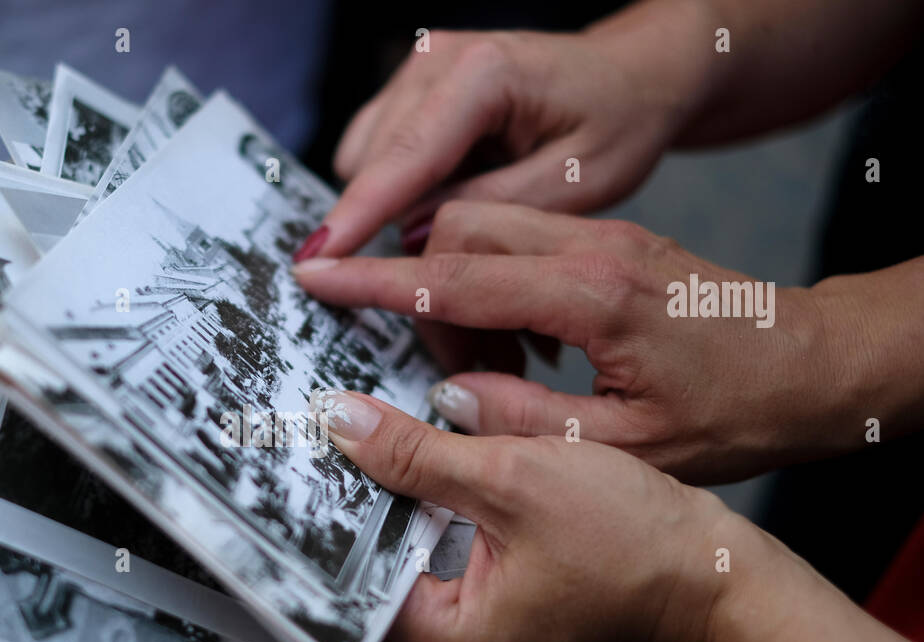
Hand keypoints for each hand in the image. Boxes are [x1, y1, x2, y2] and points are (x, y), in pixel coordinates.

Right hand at [295, 200, 858, 484]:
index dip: (374, 280)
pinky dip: (493, 288)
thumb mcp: (624, 444)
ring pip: (485, 228)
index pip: (453, 276)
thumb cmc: (736, 411)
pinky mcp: (608, 243)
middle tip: (422, 367)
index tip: (316, 276)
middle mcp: (591, 247)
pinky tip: (516, 352)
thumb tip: (443, 402)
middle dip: (413, 286)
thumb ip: (520, 421)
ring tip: (478, 370)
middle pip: (457, 229)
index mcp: (591, 294)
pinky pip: (520, 244)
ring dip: (456, 290)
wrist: (816, 366)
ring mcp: (601, 236)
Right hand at [305, 18, 712, 259]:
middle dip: (385, 225)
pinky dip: (402, 187)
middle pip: (374, 163)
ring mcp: (419, 68)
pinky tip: (451, 193)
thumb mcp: (576, 182)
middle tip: (430, 277)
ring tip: (461, 222)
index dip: (357, 218)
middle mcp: (438, 59)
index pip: (403, 159)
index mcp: (484, 74)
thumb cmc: (617, 122)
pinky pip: (378, 153)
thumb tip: (412, 237)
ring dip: (397, 206)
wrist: (632, 75)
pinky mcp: (411, 88)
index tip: (314, 265)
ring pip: (368, 161)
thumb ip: (491, 211)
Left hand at [309, 388, 741, 641]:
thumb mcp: (513, 477)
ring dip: (378, 503)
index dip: (317, 517)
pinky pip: (427, 557)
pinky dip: (414, 511)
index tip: (287, 461)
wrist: (715, 576)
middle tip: (306, 436)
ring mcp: (466, 634)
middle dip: (342, 505)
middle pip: (363, 573)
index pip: (345, 581)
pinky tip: (398, 461)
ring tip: (342, 439)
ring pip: (393, 559)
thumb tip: (340, 421)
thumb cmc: (634, 540)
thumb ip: (417, 454)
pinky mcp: (486, 607)